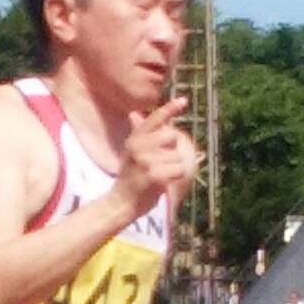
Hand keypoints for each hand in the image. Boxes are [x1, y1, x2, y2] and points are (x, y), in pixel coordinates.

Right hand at [118, 97, 199, 212]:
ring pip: (178, 155)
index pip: (154, 119)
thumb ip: (137, 133)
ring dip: (174, 166)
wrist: (120, 203)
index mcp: (134, 139)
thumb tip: (134, 113)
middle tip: (160, 163)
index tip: (184, 100)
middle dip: (173, 149)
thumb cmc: (129, 177)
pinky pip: (179, 169)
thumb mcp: (130, 152)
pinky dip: (176, 177)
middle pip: (172, 136)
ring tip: (158, 175)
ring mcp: (146, 160)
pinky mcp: (154, 175)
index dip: (170, 109)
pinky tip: (163, 183)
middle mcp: (138, 146)